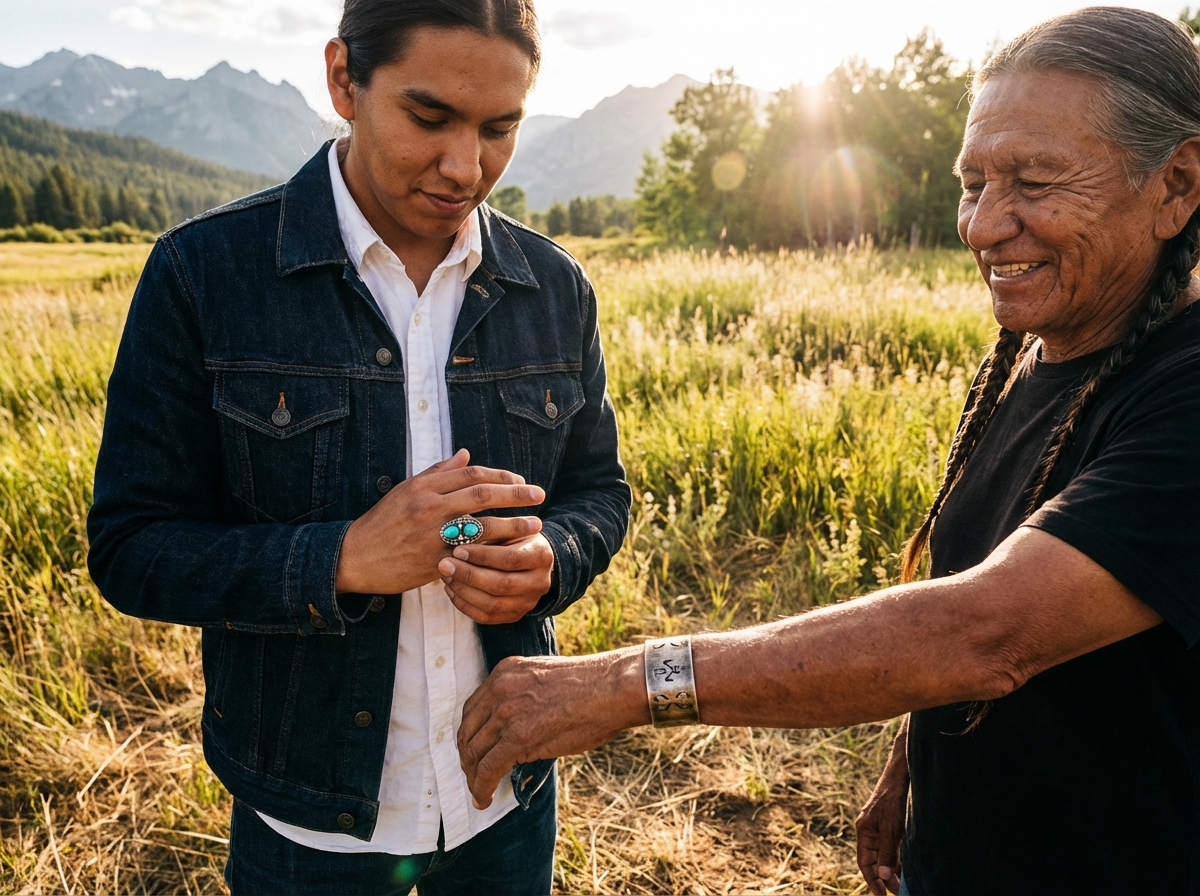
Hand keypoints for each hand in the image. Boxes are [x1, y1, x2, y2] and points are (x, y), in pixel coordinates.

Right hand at [335, 449, 544, 595]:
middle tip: (539, 495)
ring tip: (536, 524)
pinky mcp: (434, 560)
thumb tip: (466, 454)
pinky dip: (494, 553)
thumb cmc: (383, 521)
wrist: (355, 556)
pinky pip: (471, 555)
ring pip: (482, 525)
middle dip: (515, 494)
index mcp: (424, 486)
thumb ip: (438, 472)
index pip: (471, 474)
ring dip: (513, 525)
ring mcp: (432, 534)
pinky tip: (512, 552)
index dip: (500, 476)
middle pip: (482, 494)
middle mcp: (429, 506)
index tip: (520, 480)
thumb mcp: (406, 489)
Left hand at [438, 532, 554, 624]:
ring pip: (492, 604)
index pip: (510, 559)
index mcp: (541, 555)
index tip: (457, 549)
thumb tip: (460, 529)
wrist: (528, 561)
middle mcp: (540, 583)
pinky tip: (451, 589)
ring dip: (463, 590)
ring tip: (446, 576)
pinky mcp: (514, 616)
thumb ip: (490, 529)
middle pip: (502, 585)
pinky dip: (464, 605)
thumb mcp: (508, 529)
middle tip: (444, 564)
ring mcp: (528, 603)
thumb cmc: (513, 539)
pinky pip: (486, 617)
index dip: (482, 556)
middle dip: (469, 575)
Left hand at [458, 648, 648, 807]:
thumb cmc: (590, 687)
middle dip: (468, 757)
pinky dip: (481, 787)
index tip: (475, 750)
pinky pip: (488, 768)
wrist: (612, 688)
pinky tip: (484, 798)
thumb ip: (522, 700)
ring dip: (473, 776)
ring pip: (474, 751)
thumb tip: (514, 733)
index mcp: (505, 672)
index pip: (473, 708)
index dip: (470, 734)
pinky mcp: (517, 736)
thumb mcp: (543, 681)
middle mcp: (499, 688)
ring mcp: (506, 712)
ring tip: (479, 791)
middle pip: (468, 730)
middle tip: (473, 775)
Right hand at [856, 718, 909, 895]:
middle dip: (884, 878)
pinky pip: (892, 846)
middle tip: (897, 892)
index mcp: (864, 831)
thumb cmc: (893, 797)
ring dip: (892, 869)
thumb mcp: (891, 828)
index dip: (872, 881)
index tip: (882, 895)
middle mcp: (870, 830)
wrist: (902, 773)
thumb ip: (886, 852)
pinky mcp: (891, 823)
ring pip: (884, 854)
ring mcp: (880, 827)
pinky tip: (907, 866)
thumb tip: (882, 875)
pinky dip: (898, 857)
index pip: (865, 863)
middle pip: (874, 861)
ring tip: (903, 883)